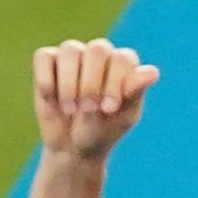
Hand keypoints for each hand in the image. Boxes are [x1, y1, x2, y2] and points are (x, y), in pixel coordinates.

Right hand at [30, 36, 156, 167]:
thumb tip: (153, 72)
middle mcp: (100, 54)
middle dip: (92, 83)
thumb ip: (134, 93)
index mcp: (123, 64)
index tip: (109, 109)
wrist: (73, 147)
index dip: (115, 82)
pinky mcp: (47, 61)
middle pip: (98, 49)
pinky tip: (51, 99)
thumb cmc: (103, 130)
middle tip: (88, 109)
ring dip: (69, 84)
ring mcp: (73, 55)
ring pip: (71, 50)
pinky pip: (44, 57)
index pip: (122, 58)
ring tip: (70, 109)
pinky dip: (47, 79)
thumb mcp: (122, 117)